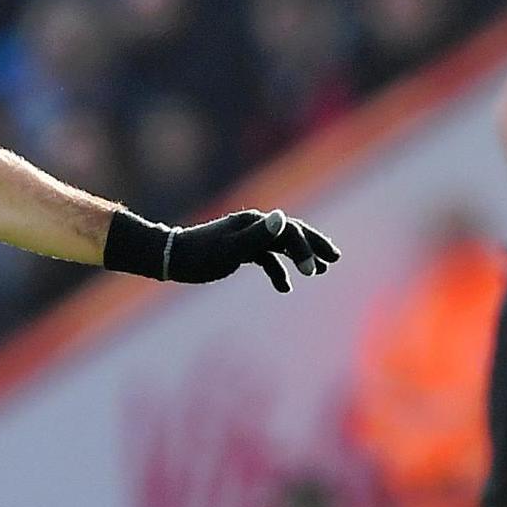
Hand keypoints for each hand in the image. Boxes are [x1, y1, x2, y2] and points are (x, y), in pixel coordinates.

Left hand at [164, 208, 341, 291]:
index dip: (306, 247)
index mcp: (254, 223)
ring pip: (280, 245)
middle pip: (291, 233)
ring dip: (300, 257)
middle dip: (313, 245)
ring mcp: (246, 238)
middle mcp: (253, 226)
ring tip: (318, 272)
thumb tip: (283, 218)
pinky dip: (277, 270)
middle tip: (335, 259)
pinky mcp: (238, 251)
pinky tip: (285, 288)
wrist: (171, 258)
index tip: (315, 270)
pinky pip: (265, 258)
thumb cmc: (199, 255)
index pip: (290, 231)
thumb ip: (259, 235)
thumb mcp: (230, 248)